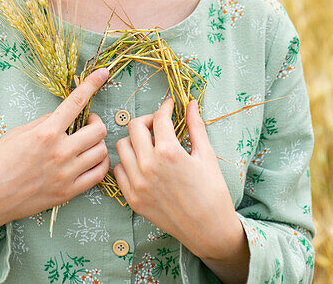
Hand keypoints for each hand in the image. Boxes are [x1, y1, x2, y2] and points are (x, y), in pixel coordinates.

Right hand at [0, 67, 110, 241]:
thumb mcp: (17, 133)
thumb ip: (45, 122)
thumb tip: (64, 116)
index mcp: (45, 133)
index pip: (76, 102)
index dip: (92, 84)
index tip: (102, 73)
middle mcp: (60, 152)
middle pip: (98, 129)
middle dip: (95, 121)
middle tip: (85, 122)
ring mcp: (66, 174)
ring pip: (102, 151)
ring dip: (97, 143)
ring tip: (86, 143)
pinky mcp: (68, 193)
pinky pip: (98, 175)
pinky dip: (100, 164)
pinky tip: (90, 160)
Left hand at [113, 97, 244, 262]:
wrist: (209, 229)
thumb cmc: (213, 192)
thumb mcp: (206, 155)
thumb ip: (196, 127)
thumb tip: (192, 103)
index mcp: (169, 152)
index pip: (159, 118)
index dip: (165, 107)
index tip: (170, 105)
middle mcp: (148, 166)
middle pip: (134, 127)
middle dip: (147, 121)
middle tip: (159, 125)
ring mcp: (137, 183)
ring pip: (122, 147)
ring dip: (134, 141)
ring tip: (150, 144)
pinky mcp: (132, 199)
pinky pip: (119, 171)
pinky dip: (127, 163)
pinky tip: (142, 163)